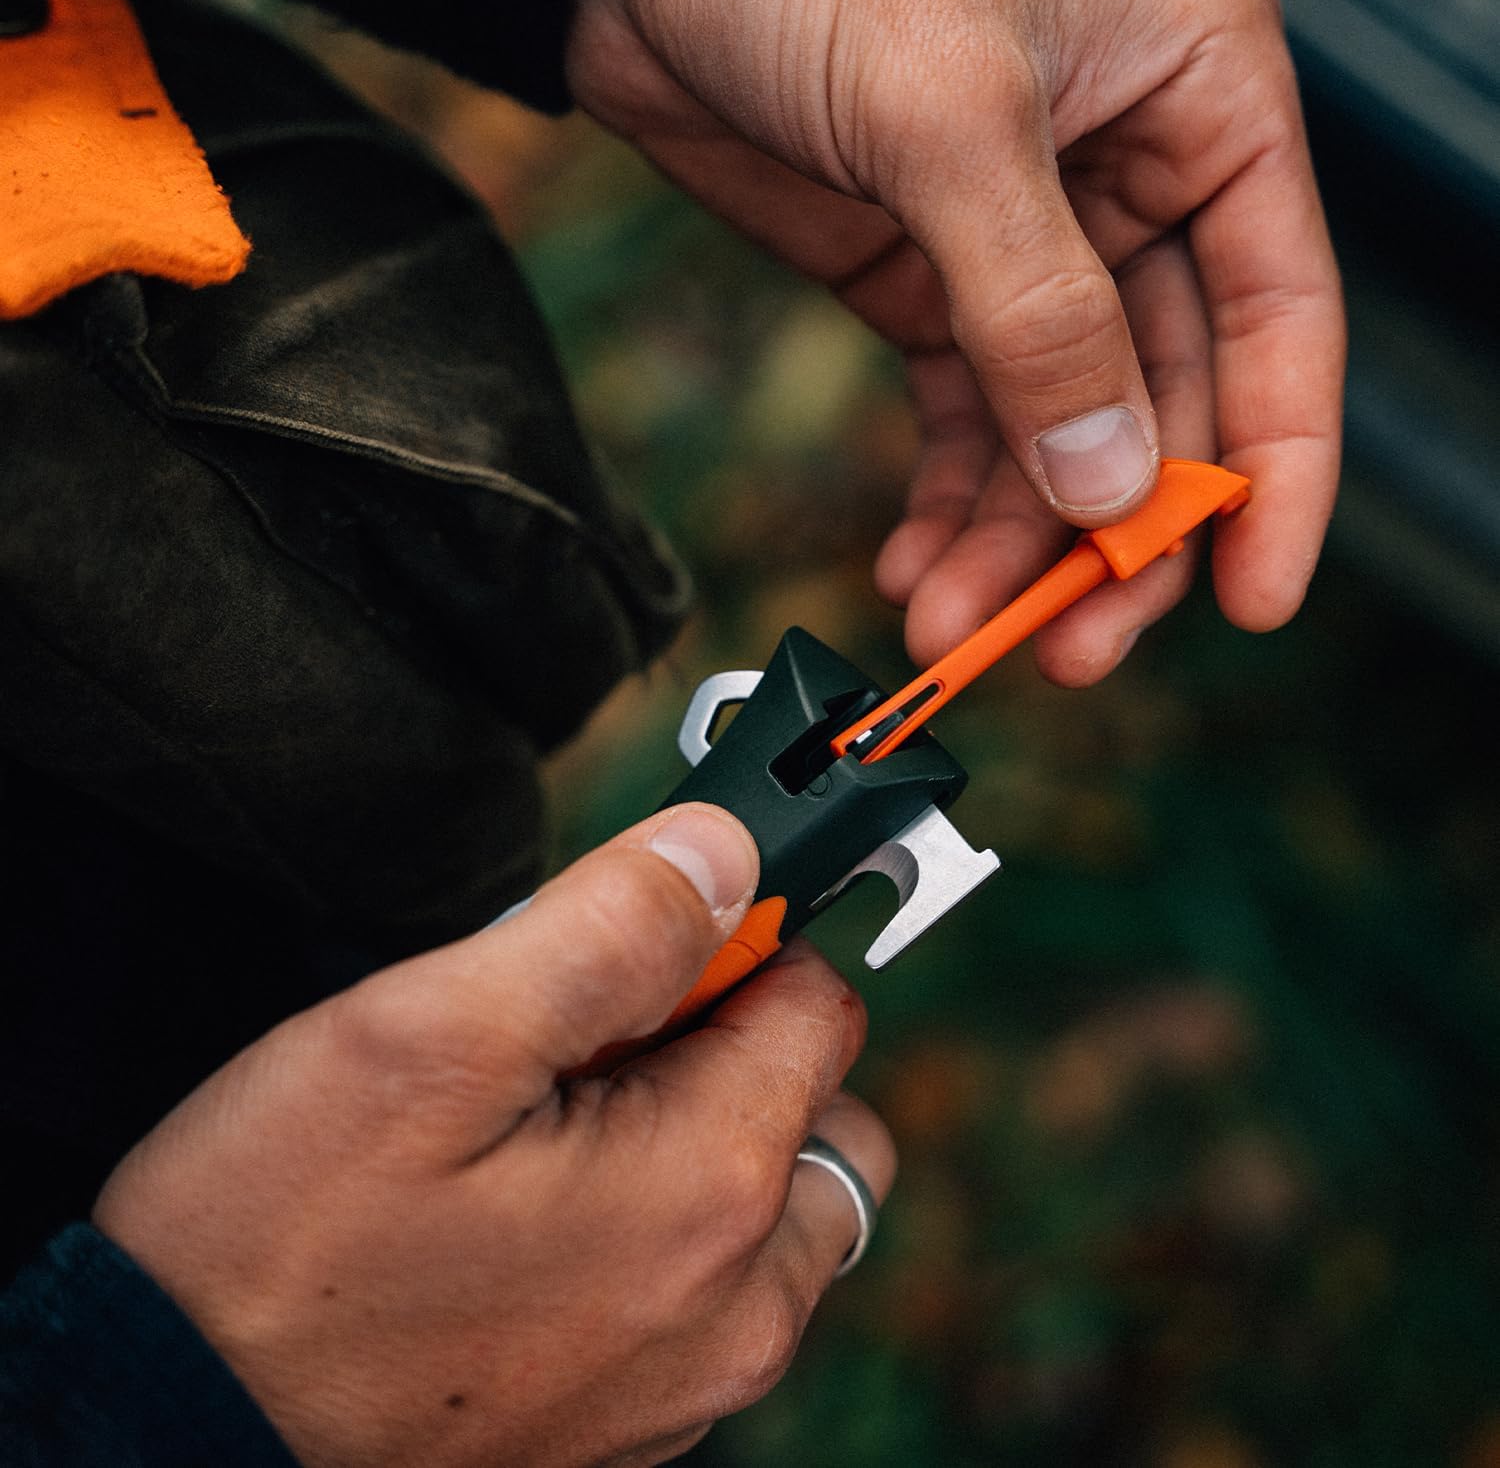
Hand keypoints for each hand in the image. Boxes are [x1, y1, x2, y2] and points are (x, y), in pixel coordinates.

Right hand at [94, 805, 894, 1467]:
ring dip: (698, 1133)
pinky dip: (657, 1221)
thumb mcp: (432, 1035)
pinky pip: (704, 1283)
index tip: (641, 939)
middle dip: (731, 1043)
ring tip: (550, 1125)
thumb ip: (609, 929)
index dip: (733, 945)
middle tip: (584, 1037)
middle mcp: (733, 1307)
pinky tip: (532, 1211)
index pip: (818, 1007)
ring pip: (769, 1201)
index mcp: (710, 1191)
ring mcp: (689, 1380)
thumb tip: (724, 857)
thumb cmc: (279, 1251)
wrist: (168, 1435)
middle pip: (817, 1109)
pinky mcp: (634, 1418)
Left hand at [567, 0, 1343, 684]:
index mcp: (1196, 95)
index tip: (1253, 597)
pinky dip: (947, 502)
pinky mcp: (924, 278)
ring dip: (1012, 543)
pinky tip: (920, 568)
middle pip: (1163, 398)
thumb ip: (1039, 307)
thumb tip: (1111, 482)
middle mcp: (1127, 176)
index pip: (1279, 310)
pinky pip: (962, 418)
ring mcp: (1022, 241)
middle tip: (1066, 647)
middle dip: (1111, 536)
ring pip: (1056, 429)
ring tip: (951, 627)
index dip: (1275, 468)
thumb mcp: (948, 114)